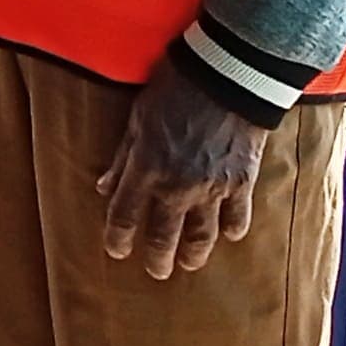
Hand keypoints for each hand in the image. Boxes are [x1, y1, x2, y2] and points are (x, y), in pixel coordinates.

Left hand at [98, 58, 271, 279]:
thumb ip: (123, 157)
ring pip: (202, 237)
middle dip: (157, 259)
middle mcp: (176, 186)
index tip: (117, 251)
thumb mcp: (138, 118)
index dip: (117, 239)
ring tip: (190, 263)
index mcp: (145, 168)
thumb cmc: (175, 88)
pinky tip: (229, 234)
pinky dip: (232, 229)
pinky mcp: (241, 182)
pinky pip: (238, 218)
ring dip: (194, 255)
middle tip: (156, 272)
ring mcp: (211, 188)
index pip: (124, 216)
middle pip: (163, 237)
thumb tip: (104, 187)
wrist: (228, 73)